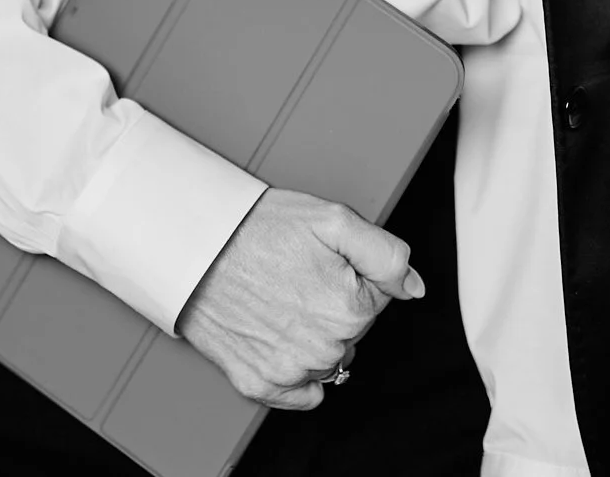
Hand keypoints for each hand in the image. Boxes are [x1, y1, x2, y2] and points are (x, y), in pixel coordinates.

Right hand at [174, 187, 424, 410]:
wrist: (196, 247)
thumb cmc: (258, 229)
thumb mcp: (332, 218)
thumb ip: (384, 253)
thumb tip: (413, 287)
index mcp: (350, 309)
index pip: (376, 296)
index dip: (350, 272)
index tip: (321, 259)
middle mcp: (325, 348)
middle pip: (352, 329)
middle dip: (333, 302)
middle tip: (297, 274)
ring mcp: (292, 371)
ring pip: (328, 357)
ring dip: (315, 333)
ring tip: (281, 297)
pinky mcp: (262, 385)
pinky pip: (302, 391)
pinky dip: (297, 369)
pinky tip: (278, 333)